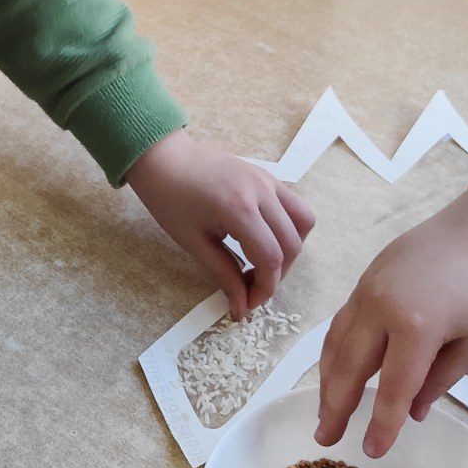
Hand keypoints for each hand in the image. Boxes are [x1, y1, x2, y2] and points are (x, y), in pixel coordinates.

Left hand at [126, 131, 313, 320]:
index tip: (248, 304)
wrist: (164, 159)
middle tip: (251, 287)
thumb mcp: (194, 243)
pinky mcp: (268, 176)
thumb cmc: (170, 200)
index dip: (265, 288)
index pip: (271, 258)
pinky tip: (265, 239)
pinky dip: (289, 228)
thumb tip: (242, 308)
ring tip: (263, 262)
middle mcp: (261, 191)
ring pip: (303, 222)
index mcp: (238, 208)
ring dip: (289, 249)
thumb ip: (224, 275)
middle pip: (291, 244)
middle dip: (277, 274)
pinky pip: (295, 206)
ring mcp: (268, 180)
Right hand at [316, 181, 467, 456]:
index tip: (372, 452)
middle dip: (336, 407)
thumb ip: (439, 380)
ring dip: (327, 381)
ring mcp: (366, 290)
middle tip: (326, 439)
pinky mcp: (363, 280)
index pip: (392, 388)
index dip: (381, 424)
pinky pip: (341, 322)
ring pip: (336, 343)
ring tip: (324, 413)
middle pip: (350, 367)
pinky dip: (334, 352)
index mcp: (416, 326)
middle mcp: (380, 307)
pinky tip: (335, 372)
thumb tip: (410, 412)